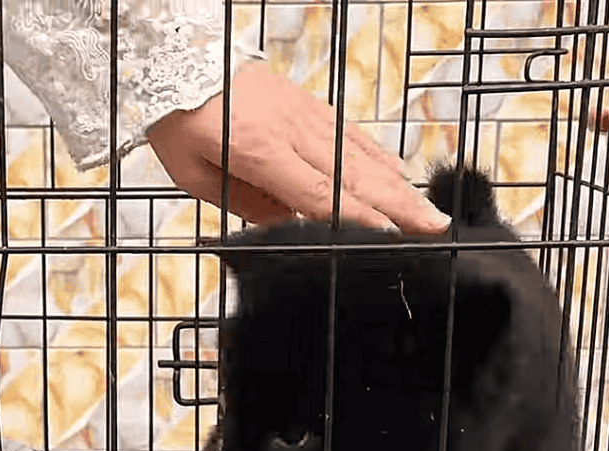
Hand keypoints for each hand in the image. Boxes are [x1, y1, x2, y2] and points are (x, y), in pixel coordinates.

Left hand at [146, 61, 451, 231]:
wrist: (174, 55)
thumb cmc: (177, 121)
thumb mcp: (197, 175)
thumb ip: (244, 203)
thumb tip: (291, 227)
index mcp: (259, 150)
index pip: (319, 192)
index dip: (358, 217)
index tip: (390, 237)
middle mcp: (289, 129)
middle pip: (354, 175)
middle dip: (398, 205)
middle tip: (433, 228)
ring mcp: (303, 113)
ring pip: (360, 154)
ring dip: (398, 185)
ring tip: (427, 210)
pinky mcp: (306, 103)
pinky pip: (348, 132)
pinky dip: (377, 154)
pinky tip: (398, 173)